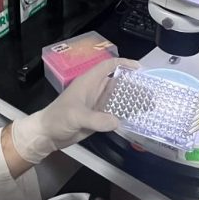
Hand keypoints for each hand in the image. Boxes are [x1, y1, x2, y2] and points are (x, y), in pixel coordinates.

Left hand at [11, 58, 137, 163]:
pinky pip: (115, 112)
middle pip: (117, 82)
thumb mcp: (76, 116)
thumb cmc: (58, 118)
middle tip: (150, 91)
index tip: (139, 69)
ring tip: (148, 105)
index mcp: (89, 82)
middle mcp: (95, 90)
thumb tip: (117, 121)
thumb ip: (97, 119)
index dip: (123, 64)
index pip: (108, 66)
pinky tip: (136, 117)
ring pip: (118, 98)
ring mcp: (97, 104)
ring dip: (132, 100)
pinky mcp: (98, 117)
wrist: (48, 135)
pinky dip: (125, 113)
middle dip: (133, 85)